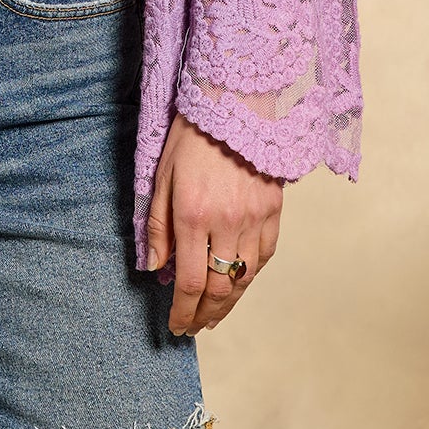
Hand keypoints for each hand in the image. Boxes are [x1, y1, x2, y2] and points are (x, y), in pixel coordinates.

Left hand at [145, 112, 282, 335]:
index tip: (176, 324)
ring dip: (229, 304)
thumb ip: (157, 225)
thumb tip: (155, 267)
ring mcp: (254, 217)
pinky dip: (251, 276)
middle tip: (193, 327)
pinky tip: (239, 283)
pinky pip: (265, 255)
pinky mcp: (273, 209)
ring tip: (214, 316)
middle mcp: (226, 222)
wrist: (233, 102)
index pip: (190, 281)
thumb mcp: (161, 175)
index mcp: (193, 214)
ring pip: (245, 278)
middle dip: (204, 315)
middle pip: (220, 288)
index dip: (183, 310)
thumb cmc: (190, 135)